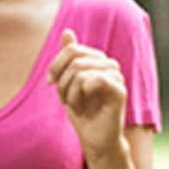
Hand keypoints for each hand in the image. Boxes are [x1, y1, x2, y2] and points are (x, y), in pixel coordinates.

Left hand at [47, 29, 127, 159]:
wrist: (93, 137)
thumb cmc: (82, 110)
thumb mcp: (67, 82)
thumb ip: (68, 58)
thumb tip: (67, 31)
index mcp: (97, 60)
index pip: (72, 49)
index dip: (55, 65)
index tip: (49, 83)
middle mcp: (109, 65)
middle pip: (74, 59)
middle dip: (61, 81)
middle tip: (63, 98)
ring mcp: (116, 77)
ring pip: (80, 70)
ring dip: (69, 91)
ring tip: (74, 104)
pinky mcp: (119, 91)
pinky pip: (94, 79)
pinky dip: (80, 94)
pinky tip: (83, 105)